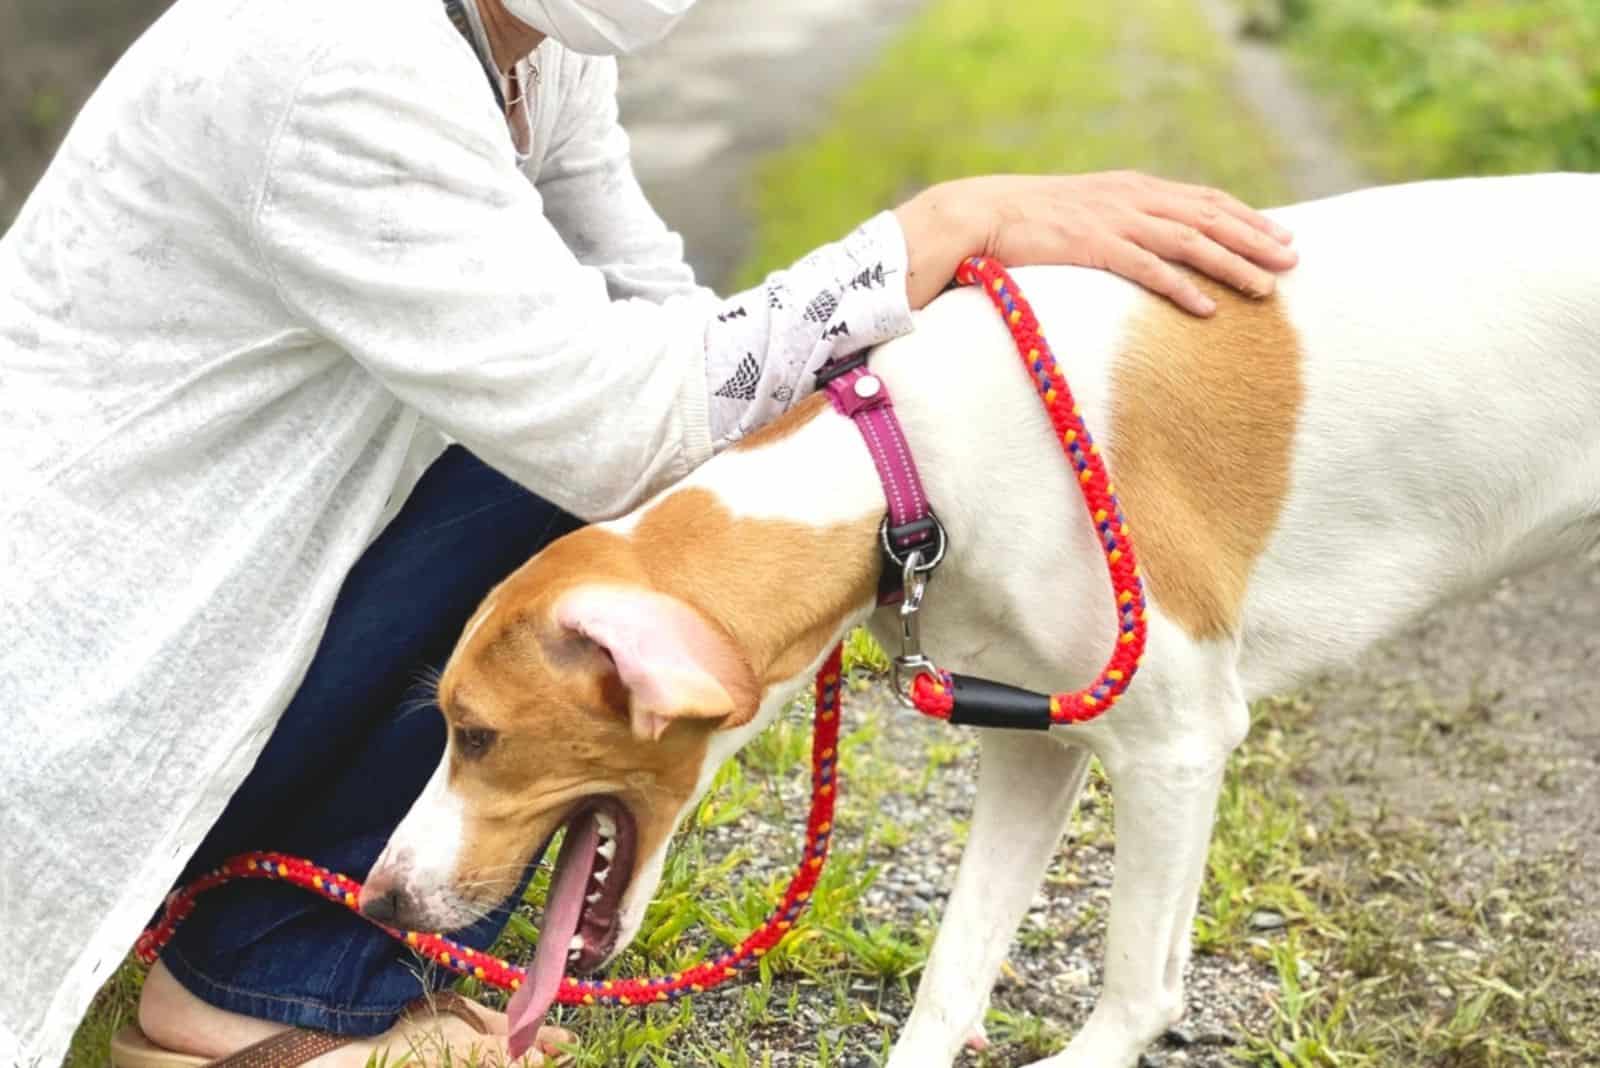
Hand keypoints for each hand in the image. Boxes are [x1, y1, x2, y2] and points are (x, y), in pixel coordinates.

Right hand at [894, 171, 1297, 315]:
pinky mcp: (1091, 245)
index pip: (1205, 200)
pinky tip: (1207, 308)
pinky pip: (1146, 268)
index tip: (1282, 237)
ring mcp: (1113, 220)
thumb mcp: (1086, 212)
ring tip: (1266, 288)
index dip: (1247, 218)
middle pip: (1209, 217)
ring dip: (1232, 264)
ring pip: (1189, 241)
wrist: (978, 214)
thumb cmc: (1028, 223)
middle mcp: (1131, 198)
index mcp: (1133, 188)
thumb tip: (1153, 249)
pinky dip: (1180, 287)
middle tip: (1294, 262)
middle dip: (1256, 239)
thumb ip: (1122, 222)